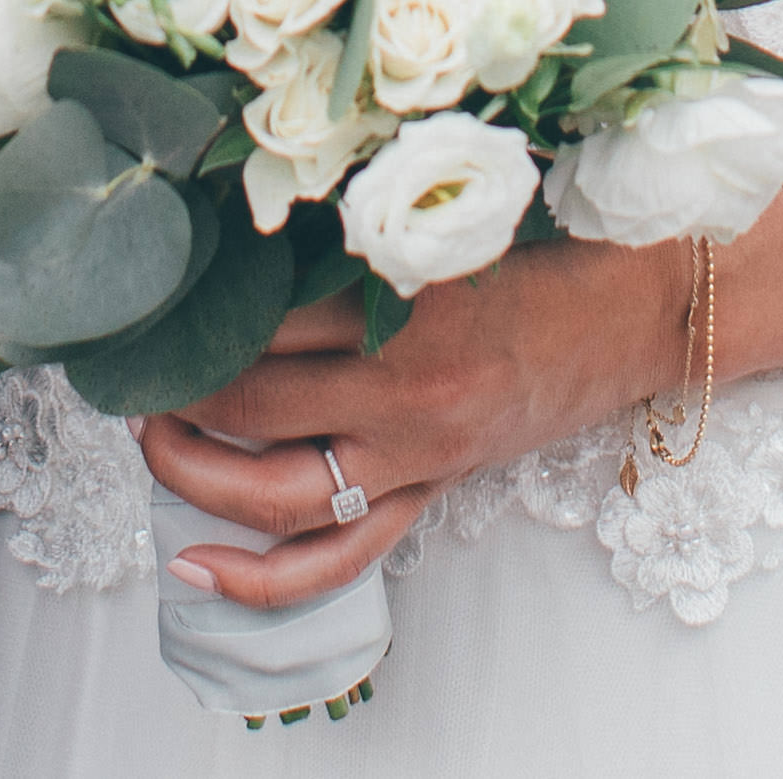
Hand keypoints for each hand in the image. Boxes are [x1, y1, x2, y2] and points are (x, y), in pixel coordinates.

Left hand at [138, 242, 680, 611]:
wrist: (648, 304)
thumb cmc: (552, 239)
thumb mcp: (452, 209)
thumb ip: (360, 214)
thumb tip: (247, 203)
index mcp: (411, 300)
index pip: (267, 313)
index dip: (194, 307)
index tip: (149, 289)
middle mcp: (409, 388)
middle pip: (255, 400)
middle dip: (177, 385)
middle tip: (134, 359)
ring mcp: (419, 452)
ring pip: (277, 490)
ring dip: (192, 473)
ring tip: (148, 438)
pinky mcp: (433, 488)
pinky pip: (339, 559)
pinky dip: (260, 578)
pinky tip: (193, 567)